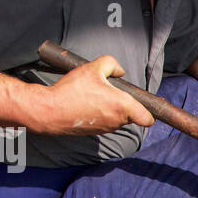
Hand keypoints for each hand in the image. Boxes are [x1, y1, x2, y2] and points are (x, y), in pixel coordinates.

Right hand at [36, 54, 153, 133]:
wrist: (49, 111)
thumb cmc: (72, 90)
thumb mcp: (92, 67)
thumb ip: (111, 64)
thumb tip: (119, 71)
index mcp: (122, 106)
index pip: (148, 118)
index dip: (148, 111)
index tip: (141, 102)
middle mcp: (117, 121)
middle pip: (131, 115)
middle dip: (125, 104)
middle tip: (109, 91)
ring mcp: (106, 129)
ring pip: (117, 119)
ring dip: (111, 109)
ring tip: (94, 96)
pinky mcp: (95, 133)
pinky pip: (105, 122)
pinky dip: (100, 114)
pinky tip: (86, 104)